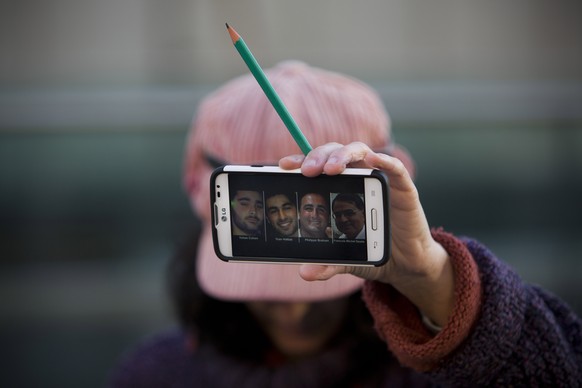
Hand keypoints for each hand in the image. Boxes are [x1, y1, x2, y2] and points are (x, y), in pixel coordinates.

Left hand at [279, 142, 453, 325]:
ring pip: (360, 152)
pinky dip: (385, 160)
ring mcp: (380, 180)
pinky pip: (395, 168)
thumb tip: (305, 273)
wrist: (406, 264)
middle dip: (319, 157)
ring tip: (331, 168)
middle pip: (335, 153)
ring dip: (343, 156)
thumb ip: (326, 264)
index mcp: (339, 188)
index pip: (317, 166)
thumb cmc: (373, 252)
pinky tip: (373, 160)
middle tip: (307, 171)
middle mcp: (358, 178)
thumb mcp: (345, 259)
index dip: (301, 161)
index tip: (284, 165)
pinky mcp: (403, 188)